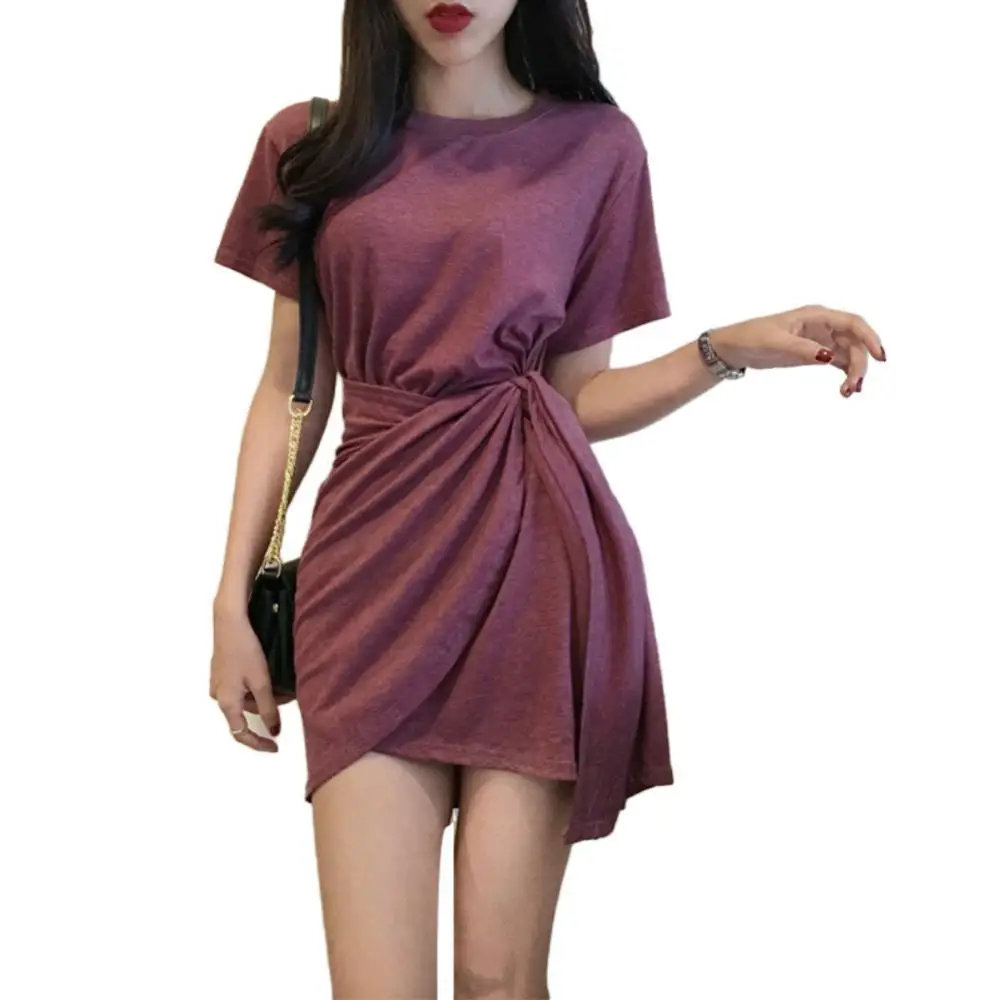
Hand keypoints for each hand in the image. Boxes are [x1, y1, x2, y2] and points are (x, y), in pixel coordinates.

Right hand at [210, 607, 280, 751]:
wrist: (229, 623)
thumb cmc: (246, 651)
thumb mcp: (262, 682)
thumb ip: (269, 709)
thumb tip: (273, 731)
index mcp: (227, 703)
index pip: (241, 734)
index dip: (258, 743)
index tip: (274, 746)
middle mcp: (218, 696)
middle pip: (243, 716)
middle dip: (264, 713)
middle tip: (284, 703)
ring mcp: (218, 683)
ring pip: (242, 701)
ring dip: (260, 699)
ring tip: (278, 688)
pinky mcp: (221, 672)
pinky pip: (238, 689)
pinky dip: (253, 688)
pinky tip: (264, 676)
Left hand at [709, 304, 885, 396]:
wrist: (734, 348)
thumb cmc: (752, 337)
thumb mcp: (776, 343)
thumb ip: (802, 349)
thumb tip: (829, 357)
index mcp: (816, 315)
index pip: (853, 323)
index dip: (870, 338)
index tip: (880, 357)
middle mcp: (823, 326)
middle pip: (854, 342)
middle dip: (859, 364)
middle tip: (853, 387)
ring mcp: (821, 340)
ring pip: (849, 355)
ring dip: (853, 372)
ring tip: (848, 393)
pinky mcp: (815, 354)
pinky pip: (839, 362)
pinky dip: (845, 375)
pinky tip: (845, 390)